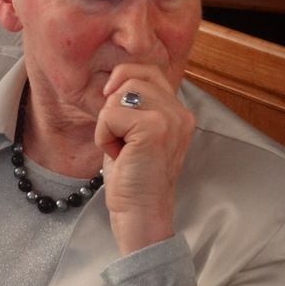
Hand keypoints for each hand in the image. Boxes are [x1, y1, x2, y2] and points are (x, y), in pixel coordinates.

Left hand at [94, 63, 195, 255]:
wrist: (141, 215)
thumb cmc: (132, 178)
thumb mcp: (135, 133)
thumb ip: (135, 105)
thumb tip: (115, 80)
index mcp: (178, 111)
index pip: (146, 69)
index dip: (121, 83)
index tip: (113, 112)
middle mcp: (180, 112)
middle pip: (130, 77)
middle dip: (112, 108)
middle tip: (121, 139)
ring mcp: (170, 119)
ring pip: (117, 95)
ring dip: (107, 124)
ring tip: (122, 149)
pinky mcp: (154, 129)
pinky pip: (109, 114)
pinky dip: (104, 136)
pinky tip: (119, 156)